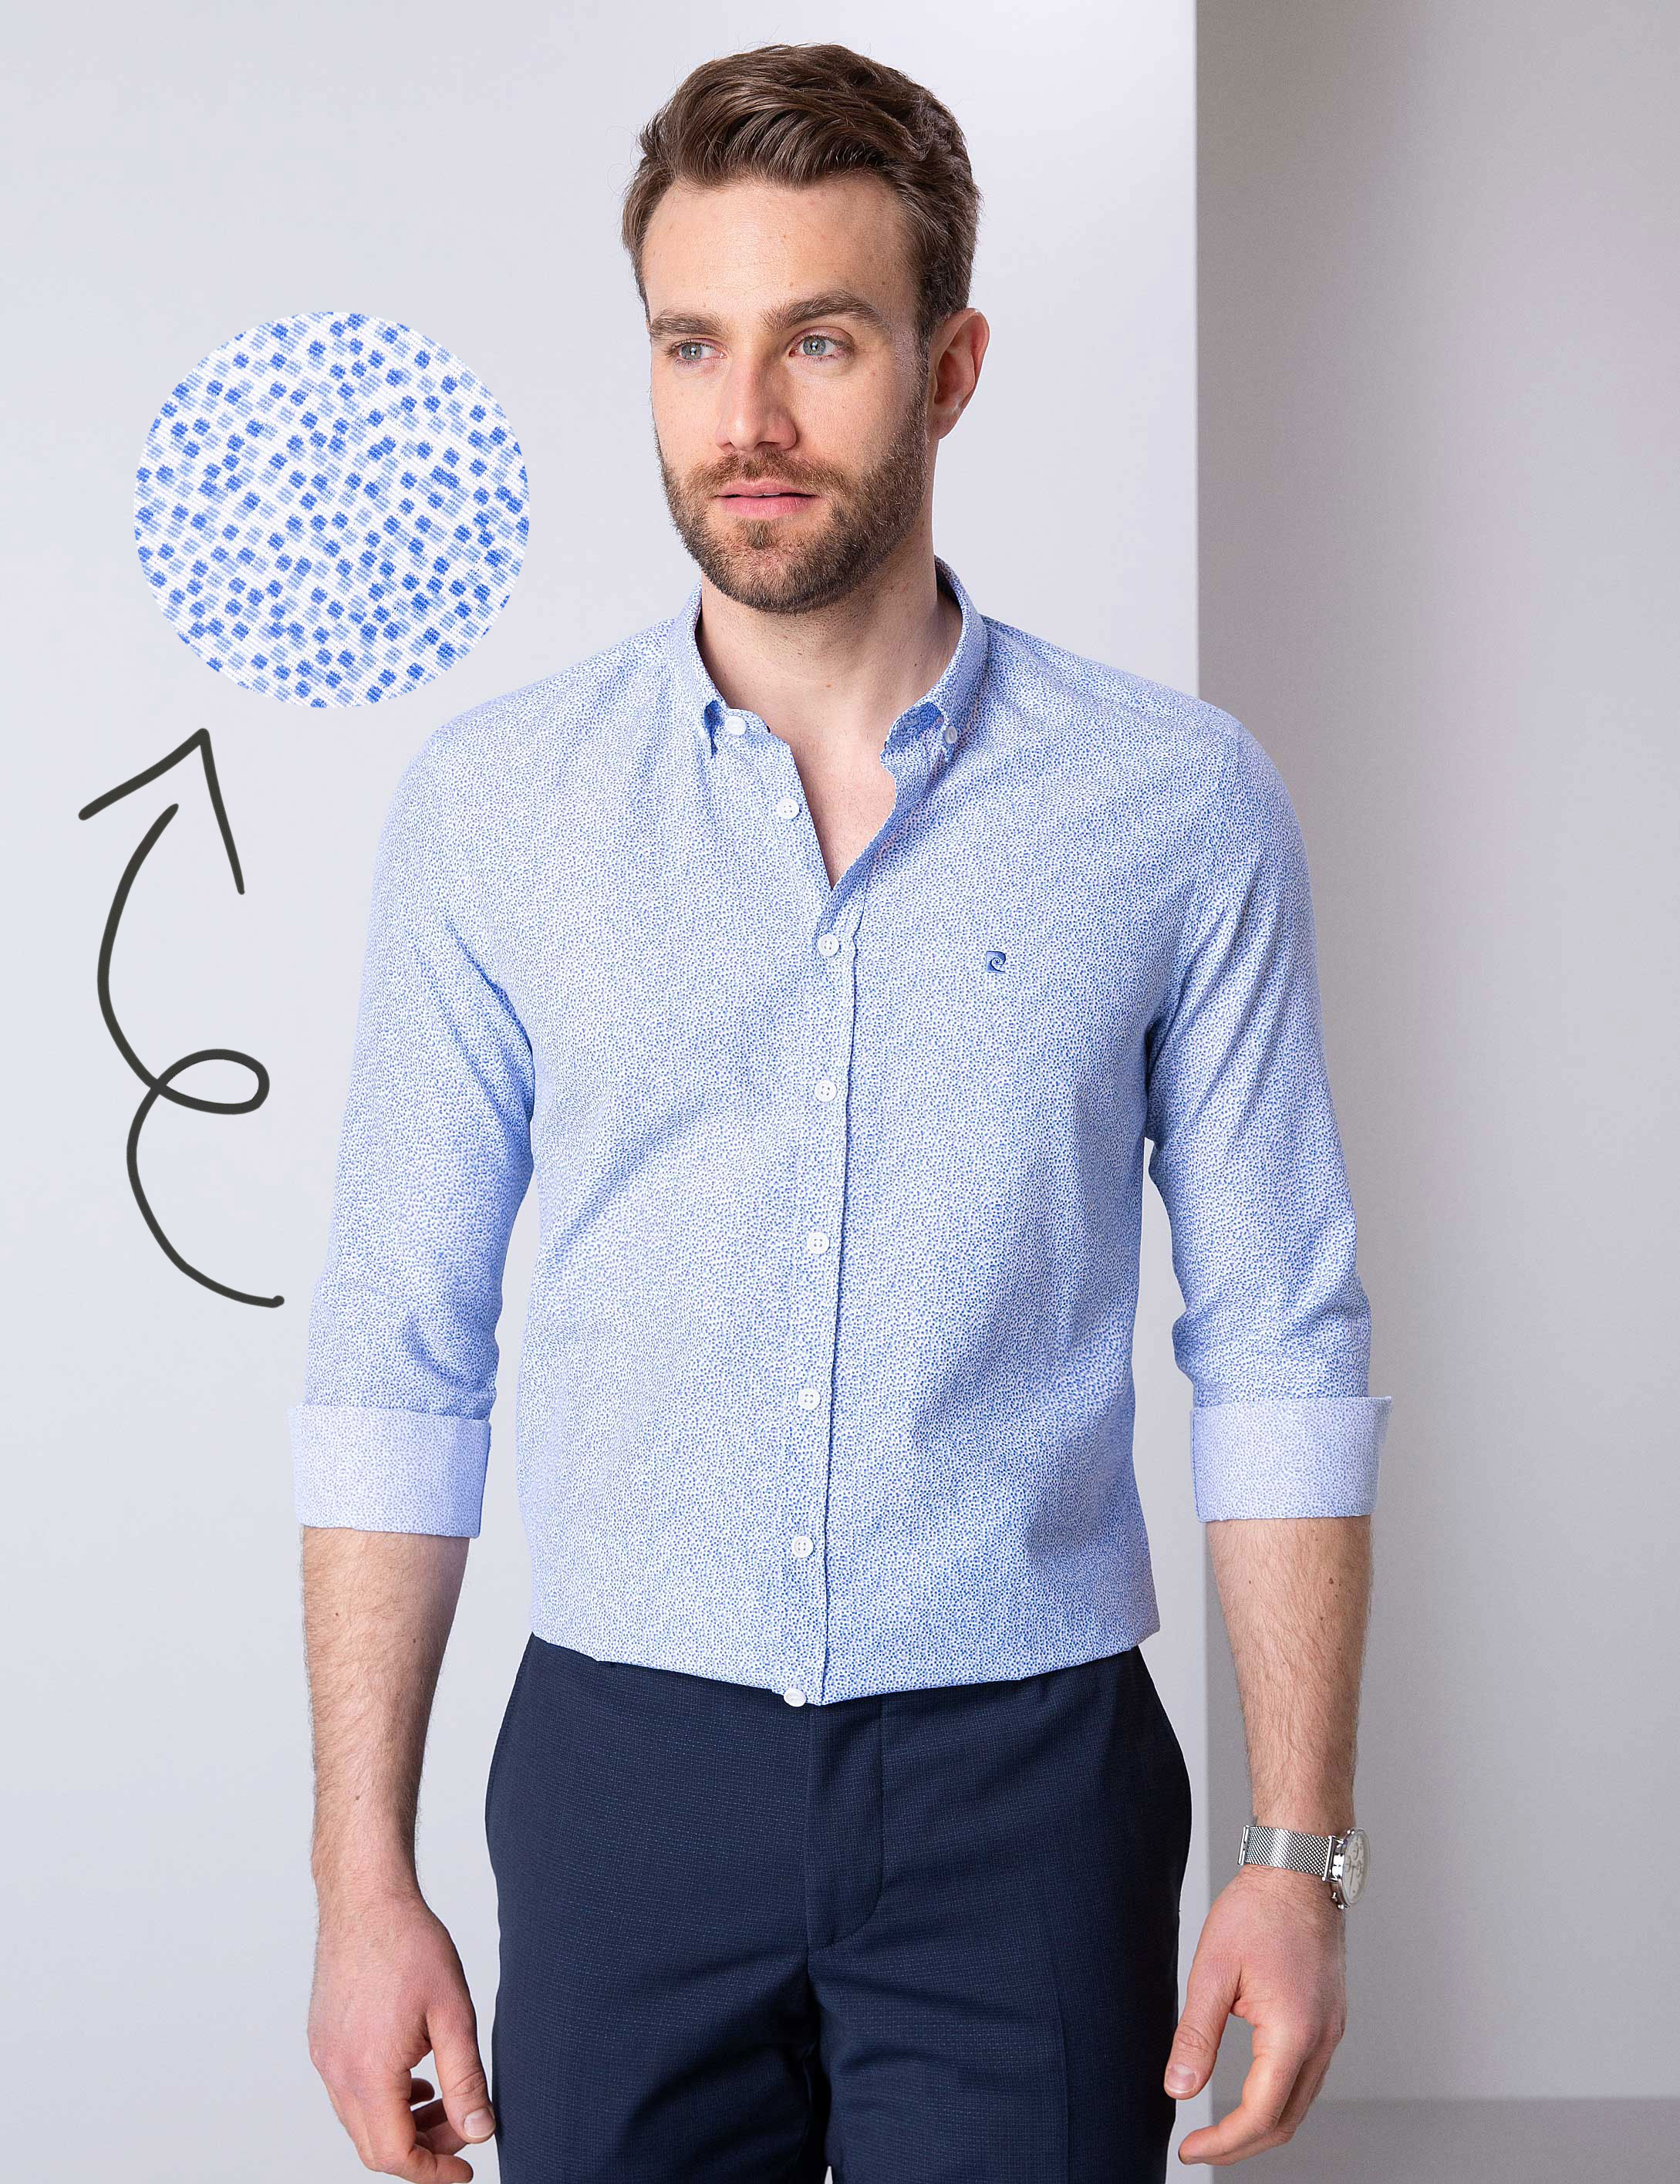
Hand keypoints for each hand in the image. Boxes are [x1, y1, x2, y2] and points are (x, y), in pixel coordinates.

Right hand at [307, 1887, 496, 2179]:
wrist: (366, 1898)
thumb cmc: (410, 1944)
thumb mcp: (453, 2013)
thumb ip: (466, 2079)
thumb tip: (479, 2131)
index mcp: (369, 2073)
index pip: (395, 2154)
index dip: (433, 2171)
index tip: (465, 2172)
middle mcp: (337, 2073)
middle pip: (375, 2146)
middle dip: (423, 2149)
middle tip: (463, 2128)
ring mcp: (324, 2057)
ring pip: (360, 2121)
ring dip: (402, 2124)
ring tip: (443, 2099)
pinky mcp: (322, 2040)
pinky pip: (349, 2092)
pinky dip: (382, 2100)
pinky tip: (414, 2075)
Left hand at [1165, 1866, 1346, 2164]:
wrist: (1299, 1870)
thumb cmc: (1257, 1911)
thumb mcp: (1212, 1971)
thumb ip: (1196, 2036)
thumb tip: (1178, 2090)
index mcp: (1294, 2033)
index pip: (1260, 2115)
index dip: (1223, 2142)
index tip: (1188, 2149)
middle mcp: (1322, 2041)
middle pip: (1285, 2122)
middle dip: (1241, 2145)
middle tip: (1198, 2147)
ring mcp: (1332, 2032)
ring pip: (1299, 2104)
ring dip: (1261, 2125)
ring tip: (1218, 2129)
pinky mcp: (1330, 2021)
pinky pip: (1307, 2079)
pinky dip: (1278, 2099)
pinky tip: (1250, 2094)